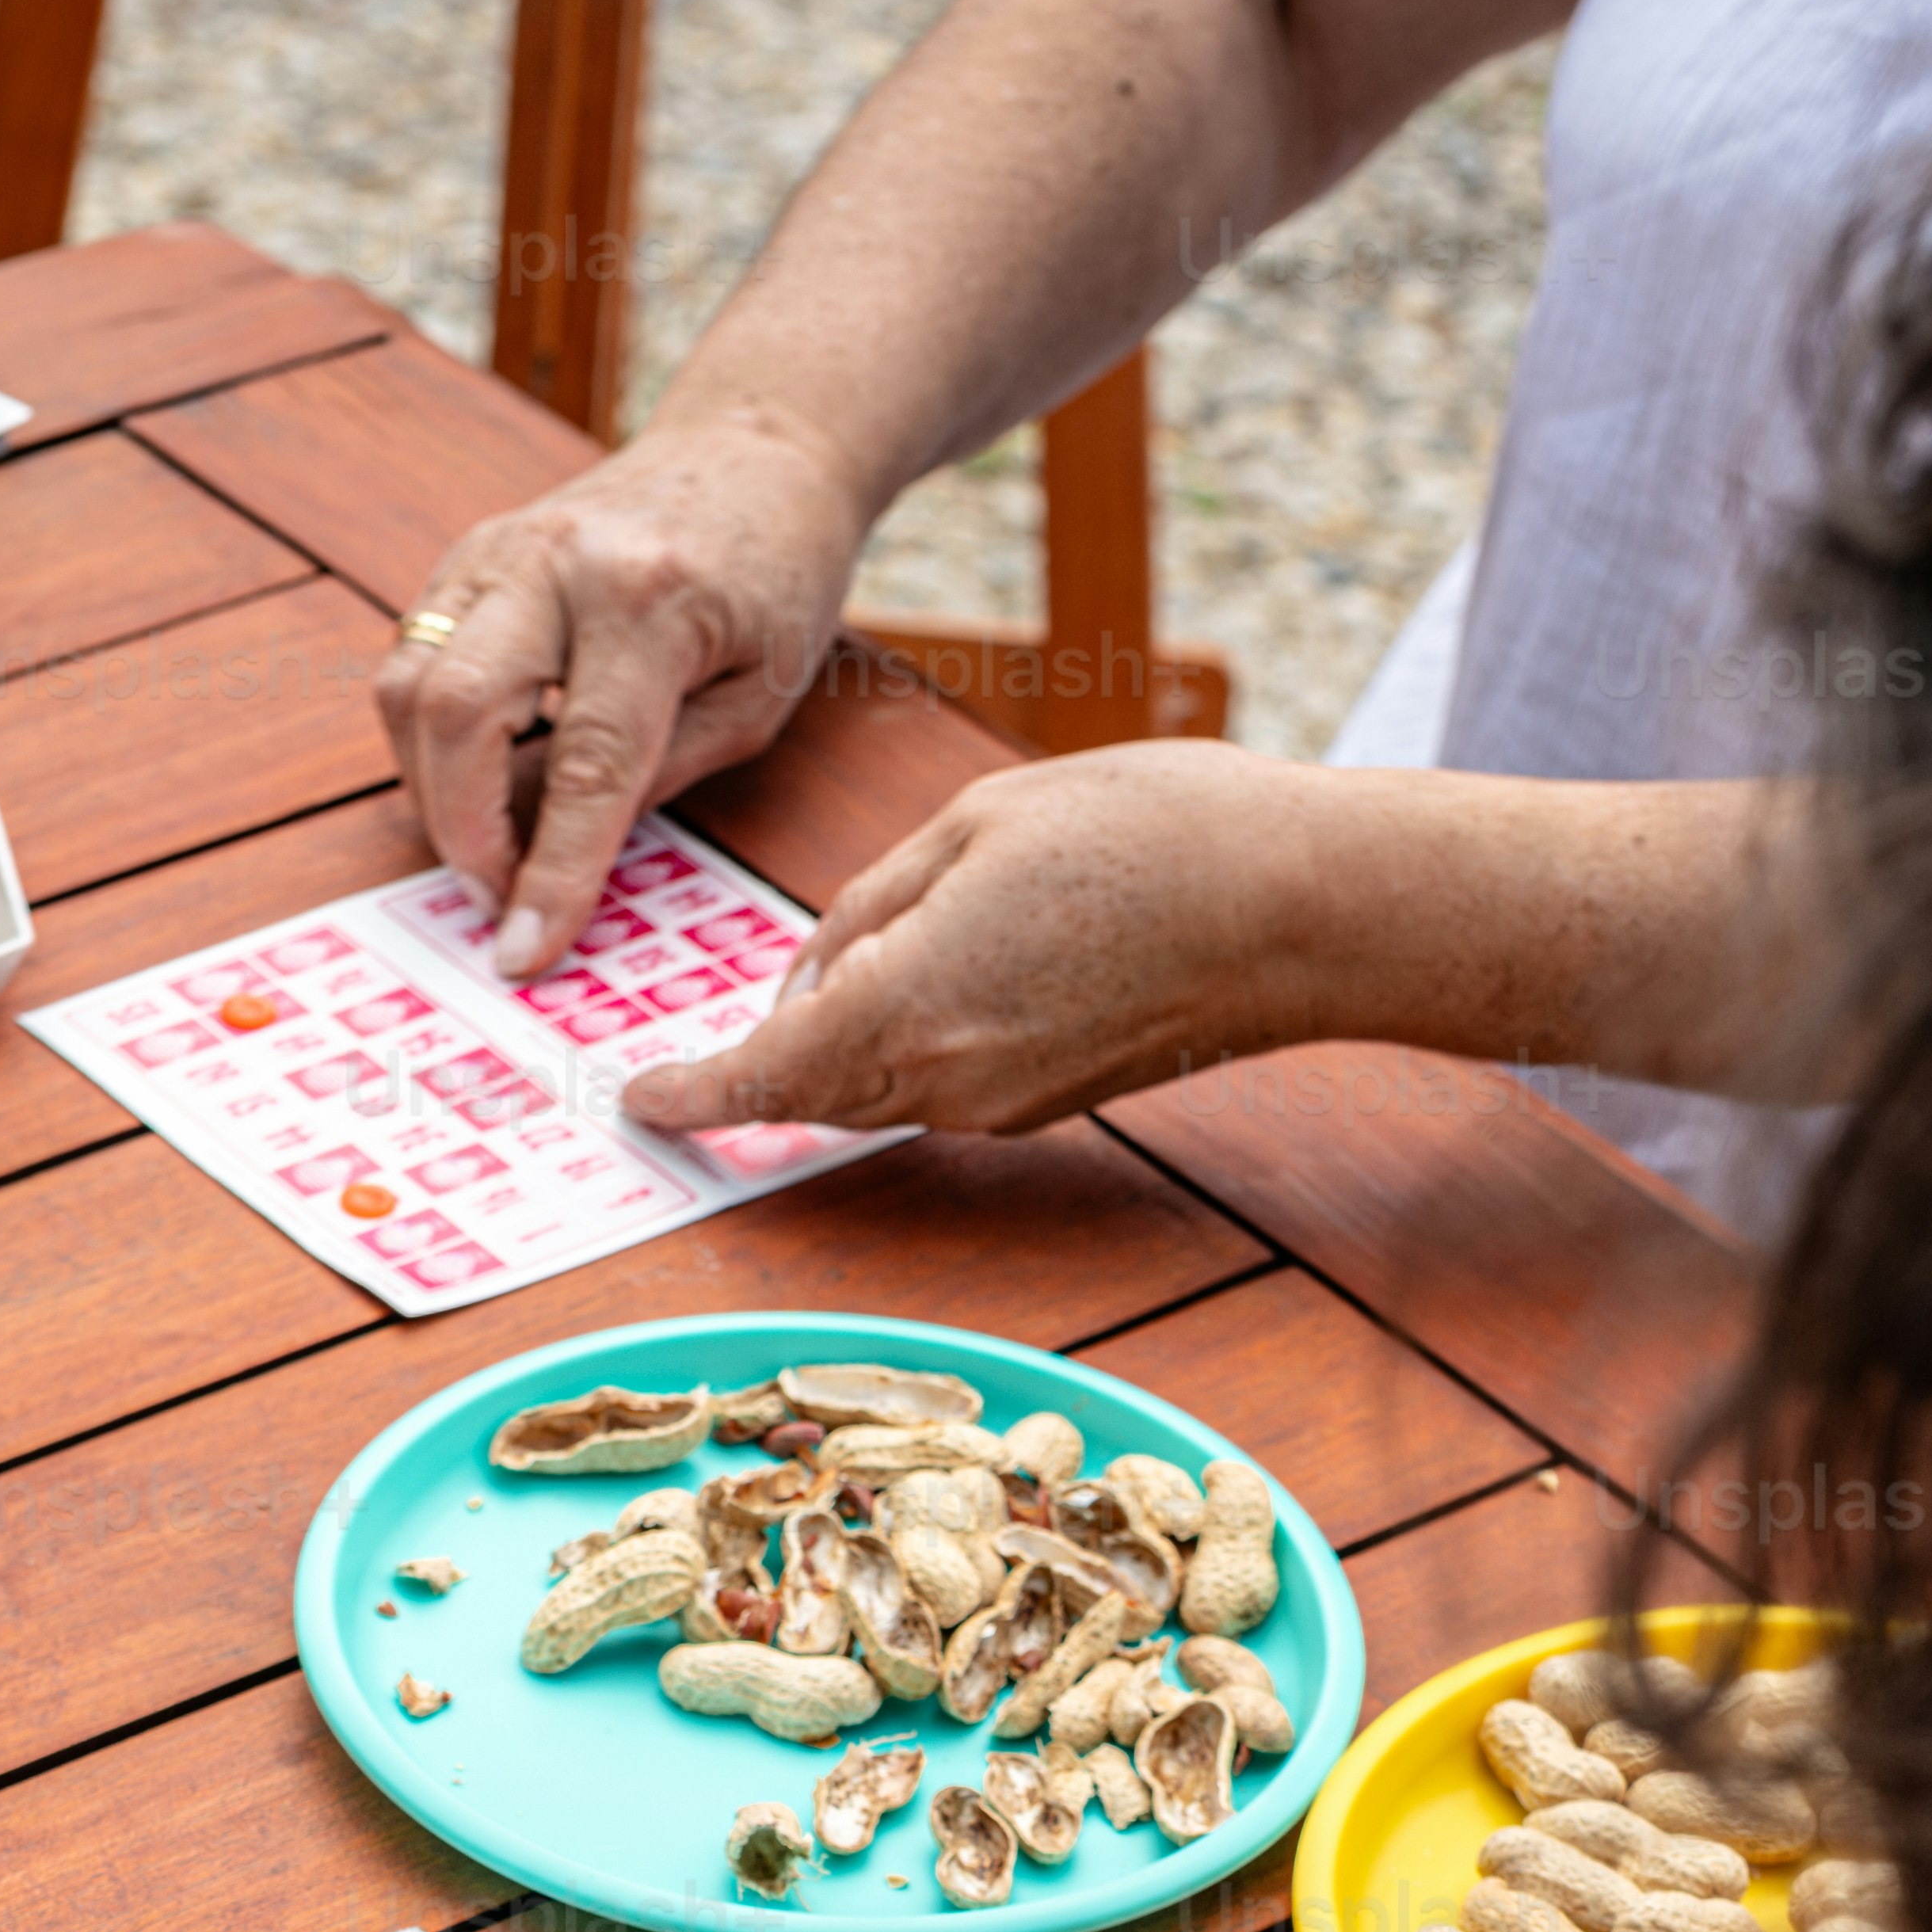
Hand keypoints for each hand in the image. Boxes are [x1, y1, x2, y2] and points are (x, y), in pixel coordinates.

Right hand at [370, 407, 870, 981]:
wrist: (752, 453)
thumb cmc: (774, 580)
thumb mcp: (757, 699)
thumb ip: (656, 776)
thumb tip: (554, 860)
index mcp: (651, 599)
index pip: (584, 764)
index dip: (549, 873)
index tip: (522, 951)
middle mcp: (557, 561)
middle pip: (456, 712)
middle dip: (462, 830)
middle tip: (497, 896)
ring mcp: (498, 549)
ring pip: (409, 686)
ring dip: (433, 790)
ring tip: (489, 842)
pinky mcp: (467, 556)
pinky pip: (410, 661)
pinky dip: (429, 740)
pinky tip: (480, 775)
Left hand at [621, 743, 1343, 1139]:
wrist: (1295, 909)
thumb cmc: (1147, 834)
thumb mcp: (974, 827)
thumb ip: (869, 907)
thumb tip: (812, 977)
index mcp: (908, 1004)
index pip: (764, 1074)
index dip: (692, 1095)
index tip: (637, 1102)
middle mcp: (945, 1080)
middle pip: (810, 1088)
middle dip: (760, 1057)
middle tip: (718, 1028)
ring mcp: (999, 1104)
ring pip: (873, 1085)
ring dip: (840, 1038)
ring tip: (869, 949)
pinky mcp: (1045, 1104)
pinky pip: (939, 1080)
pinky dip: (909, 1040)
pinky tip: (949, 966)